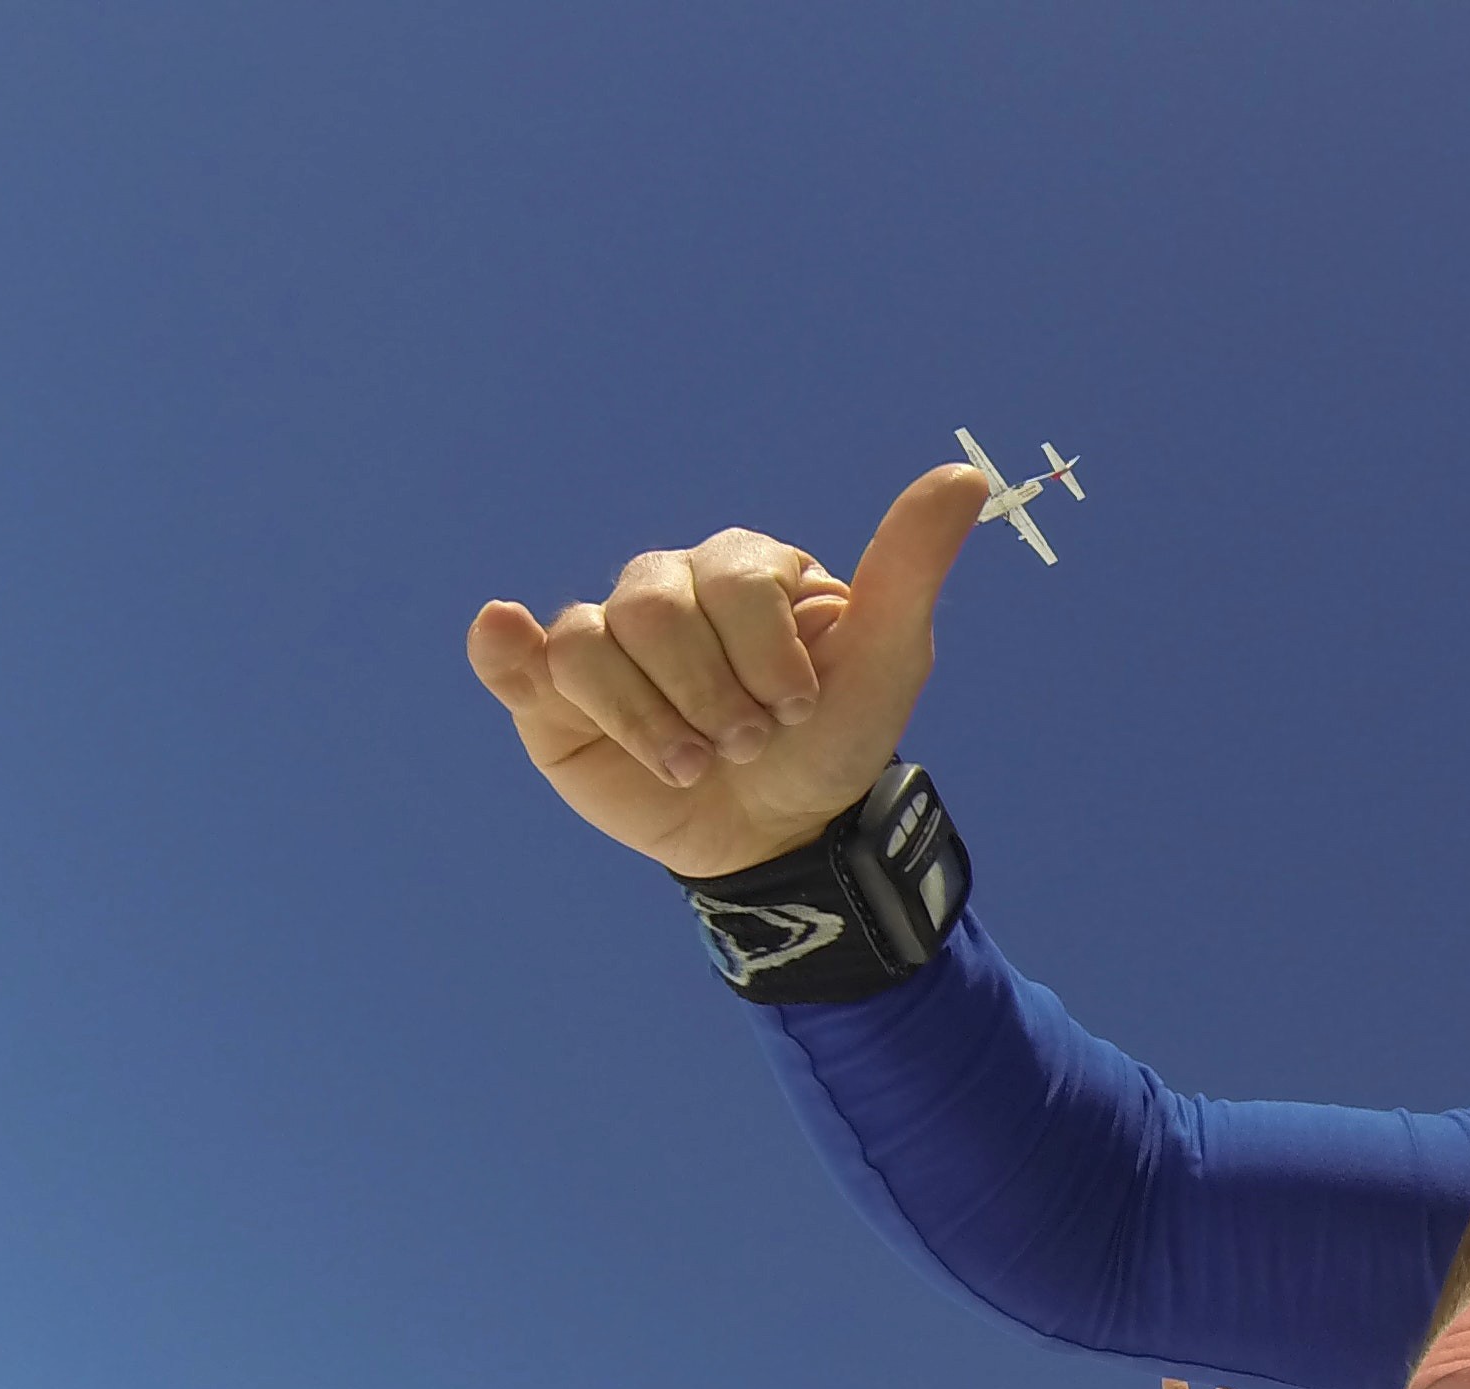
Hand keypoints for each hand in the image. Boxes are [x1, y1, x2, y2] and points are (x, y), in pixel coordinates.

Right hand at [465, 465, 991, 878]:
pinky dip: (506, 653)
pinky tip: (507, 639)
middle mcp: (669, 590)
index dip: (763, 655)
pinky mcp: (555, 695)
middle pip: (654, 609)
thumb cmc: (832, 741)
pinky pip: (519, 659)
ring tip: (690, 764)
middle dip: (709, 696)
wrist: (779, 833)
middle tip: (746, 744)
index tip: (795, 711)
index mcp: (743, 570)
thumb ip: (912, 566)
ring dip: (647, 718)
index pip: (732, 579)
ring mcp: (608, 640)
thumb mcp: (889, 659)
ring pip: (591, 643)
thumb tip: (964, 474)